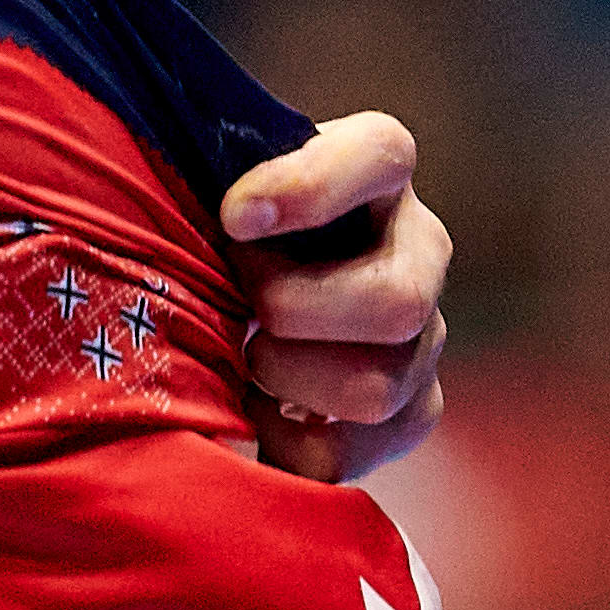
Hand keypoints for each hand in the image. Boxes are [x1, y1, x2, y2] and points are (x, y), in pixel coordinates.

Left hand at [221, 110, 448, 484]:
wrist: (238, 286)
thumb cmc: (219, 220)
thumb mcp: (215, 178)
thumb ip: (205, 171)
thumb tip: (185, 188)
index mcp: (377, 168)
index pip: (380, 155)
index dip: (310, 188)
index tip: (234, 216)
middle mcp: (419, 248)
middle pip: (396, 303)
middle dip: (296, 313)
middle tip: (241, 309)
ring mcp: (424, 336)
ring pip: (375, 389)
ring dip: (286, 380)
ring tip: (243, 360)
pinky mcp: (407, 411)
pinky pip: (349, 454)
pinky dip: (284, 444)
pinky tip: (255, 409)